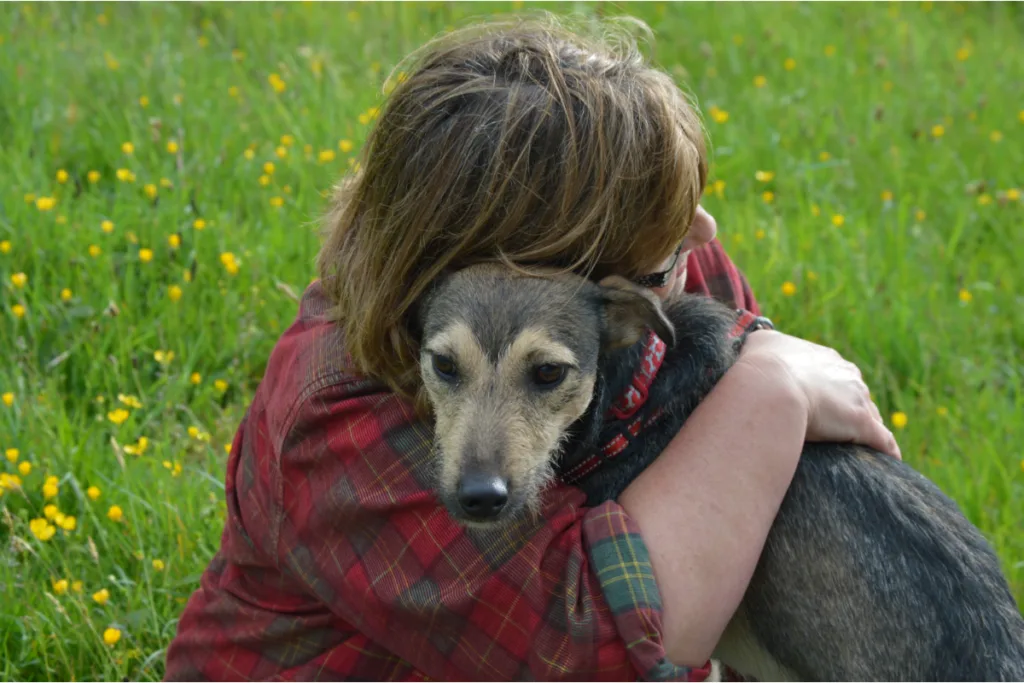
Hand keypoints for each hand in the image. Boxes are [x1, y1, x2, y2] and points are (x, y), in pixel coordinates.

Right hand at [736, 330, 901, 459]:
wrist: (768, 385)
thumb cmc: (759, 365)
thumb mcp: (759, 344)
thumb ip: (764, 344)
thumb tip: (757, 343)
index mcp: (825, 358)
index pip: (835, 376)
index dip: (828, 392)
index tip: (819, 405)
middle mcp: (847, 374)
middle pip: (856, 395)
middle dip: (847, 410)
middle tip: (832, 429)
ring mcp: (857, 399)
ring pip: (871, 416)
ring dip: (863, 431)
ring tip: (855, 450)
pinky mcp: (862, 424)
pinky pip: (883, 440)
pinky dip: (886, 450)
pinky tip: (889, 461)